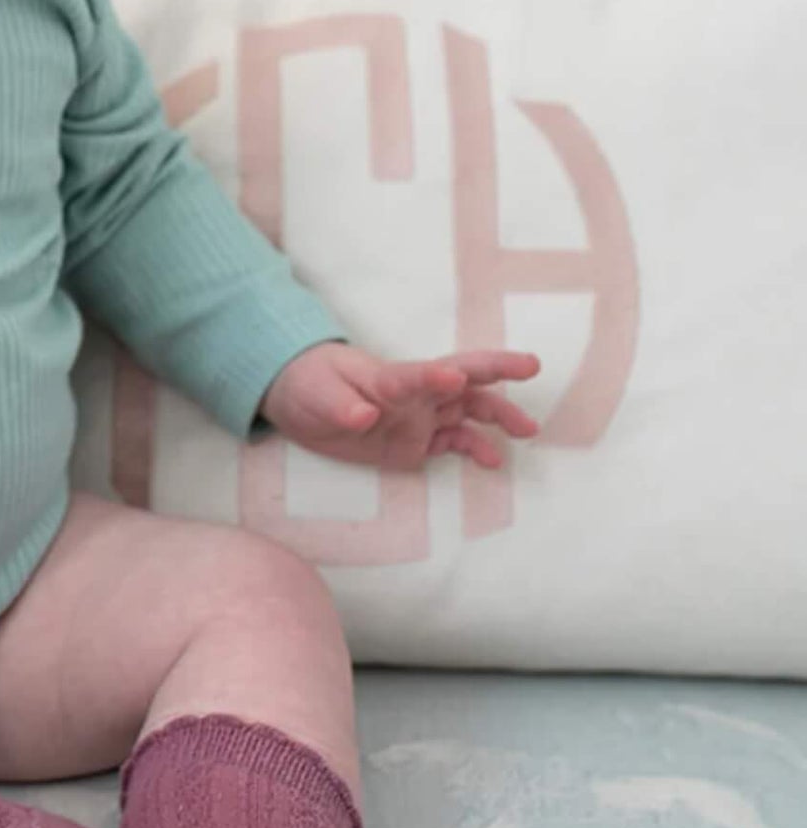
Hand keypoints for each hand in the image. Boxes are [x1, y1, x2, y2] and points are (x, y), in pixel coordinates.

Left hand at [259, 342, 541, 472]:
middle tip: (530, 367)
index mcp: (387, 378)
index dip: (434, 376)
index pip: (415, 374)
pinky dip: (475, 448)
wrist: (299, 402)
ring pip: (467, 409)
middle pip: (461, 378)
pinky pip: (452, 442)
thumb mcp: (316, 395)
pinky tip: (492, 460)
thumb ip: (340, 405)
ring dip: (497, 415)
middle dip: (496, 369)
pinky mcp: (415, 442)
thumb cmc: (309, 384)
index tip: (456, 376)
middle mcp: (412, 394)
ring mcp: (418, 416)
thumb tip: (364, 416)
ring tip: (526, 430)